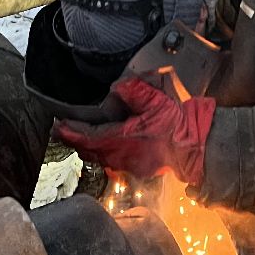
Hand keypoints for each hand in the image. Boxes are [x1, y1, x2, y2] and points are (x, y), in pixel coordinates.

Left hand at [54, 76, 214, 184]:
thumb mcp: (157, 101)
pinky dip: (99, 153)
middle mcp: (122, 156)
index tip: (59, 126)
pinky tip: (98, 146)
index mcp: (124, 139)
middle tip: (59, 131)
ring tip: (73, 137)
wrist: (196, 147)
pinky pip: (110, 162)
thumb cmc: (177, 125)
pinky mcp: (136, 168)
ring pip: (98, 158)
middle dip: (73, 140)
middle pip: (89, 150)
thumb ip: (136, 91)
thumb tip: (117, 86)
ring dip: (85, 147)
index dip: (72, 133)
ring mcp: (129, 165)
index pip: (90, 138)